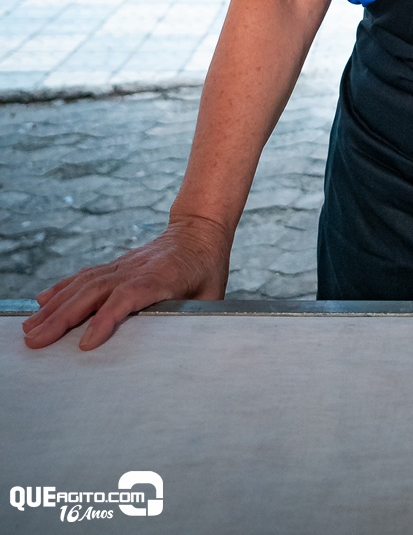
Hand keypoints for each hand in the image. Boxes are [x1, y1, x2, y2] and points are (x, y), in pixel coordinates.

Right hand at [21, 214, 231, 351]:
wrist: (200, 230)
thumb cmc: (208, 269)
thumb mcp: (211, 296)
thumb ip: (195, 321)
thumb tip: (187, 353)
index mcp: (162, 277)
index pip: (129, 296)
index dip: (107, 319)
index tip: (85, 344)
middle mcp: (136, 268)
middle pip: (95, 291)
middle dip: (63, 317)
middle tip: (35, 342)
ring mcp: (123, 264)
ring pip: (84, 283)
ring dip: (55, 306)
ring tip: (30, 329)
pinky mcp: (116, 265)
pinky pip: (85, 276)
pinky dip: (62, 288)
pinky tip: (42, 301)